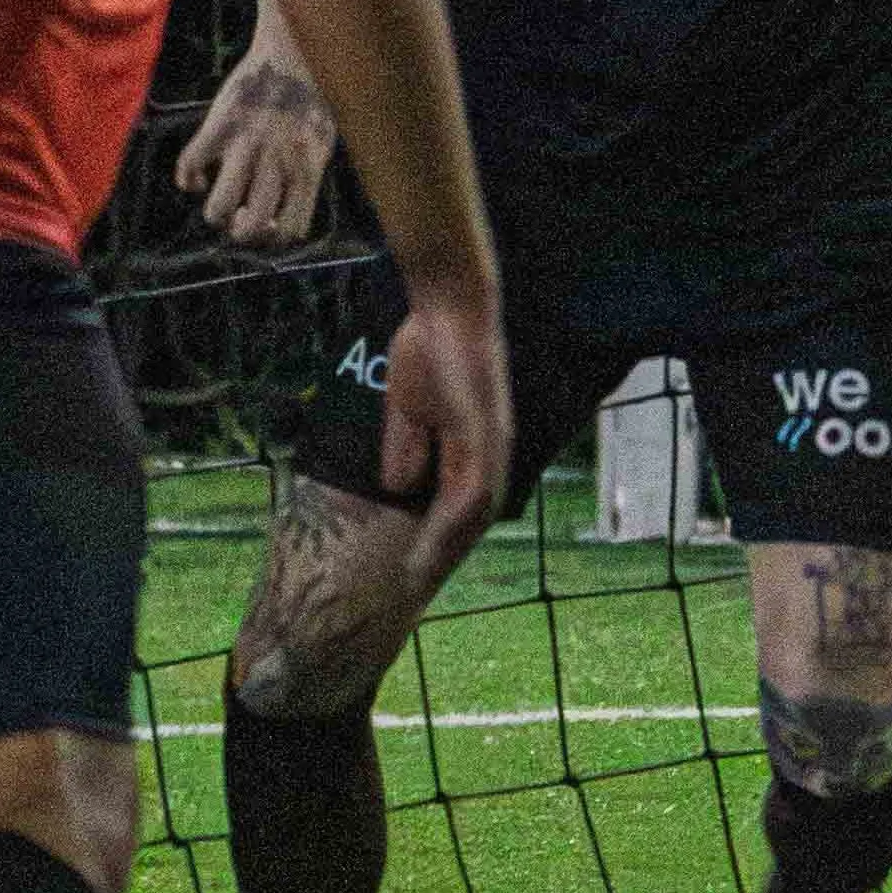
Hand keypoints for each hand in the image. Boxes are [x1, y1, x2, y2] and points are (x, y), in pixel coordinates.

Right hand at [174, 44, 338, 244]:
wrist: (295, 50)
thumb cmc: (312, 97)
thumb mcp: (323, 141)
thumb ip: (307, 174)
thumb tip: (287, 212)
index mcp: (306, 170)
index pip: (291, 232)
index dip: (276, 236)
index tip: (270, 220)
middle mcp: (276, 164)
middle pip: (251, 228)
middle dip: (242, 231)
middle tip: (240, 214)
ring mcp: (246, 146)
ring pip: (219, 209)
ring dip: (216, 213)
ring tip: (220, 199)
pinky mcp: (220, 127)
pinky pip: (189, 166)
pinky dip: (187, 180)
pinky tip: (197, 178)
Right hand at [374, 288, 512, 570]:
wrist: (446, 306)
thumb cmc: (429, 349)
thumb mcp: (408, 410)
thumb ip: (407, 448)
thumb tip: (399, 488)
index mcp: (474, 446)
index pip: (461, 504)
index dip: (440, 537)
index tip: (416, 567)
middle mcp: (491, 451)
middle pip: (473, 518)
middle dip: (446, 554)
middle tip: (417, 586)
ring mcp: (492, 444)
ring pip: (475, 514)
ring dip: (447, 548)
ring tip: (419, 577)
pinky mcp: (484, 434)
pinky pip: (471, 491)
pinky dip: (451, 523)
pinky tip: (430, 544)